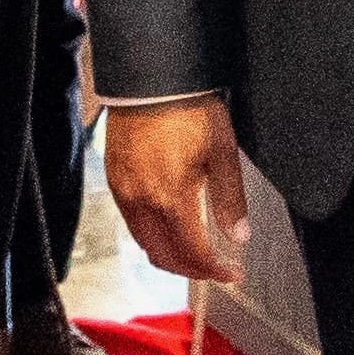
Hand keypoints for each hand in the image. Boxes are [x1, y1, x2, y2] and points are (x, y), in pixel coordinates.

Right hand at [103, 95, 253, 283]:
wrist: (152, 80)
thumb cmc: (189, 109)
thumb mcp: (222, 152)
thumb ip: (229, 199)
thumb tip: (238, 235)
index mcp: (171, 198)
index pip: (192, 253)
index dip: (214, 270)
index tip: (231, 274)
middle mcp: (142, 201)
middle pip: (163, 256)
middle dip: (192, 270)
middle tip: (215, 269)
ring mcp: (124, 192)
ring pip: (144, 243)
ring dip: (170, 255)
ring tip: (195, 253)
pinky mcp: (115, 180)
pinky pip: (131, 222)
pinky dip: (152, 235)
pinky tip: (170, 227)